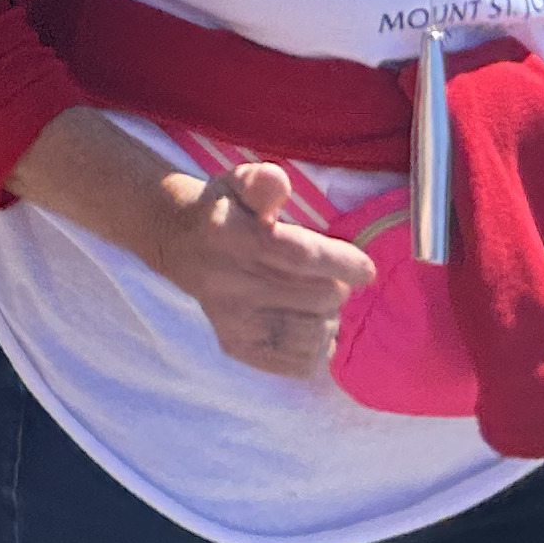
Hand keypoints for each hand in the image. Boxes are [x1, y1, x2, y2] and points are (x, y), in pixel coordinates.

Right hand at [148, 159, 376, 377]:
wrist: (178, 243)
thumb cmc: (222, 209)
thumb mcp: (237, 183)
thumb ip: (260, 181)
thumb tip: (279, 180)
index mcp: (233, 236)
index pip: (301, 256)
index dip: (342, 263)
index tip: (366, 270)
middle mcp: (230, 282)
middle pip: (317, 296)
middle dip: (336, 286)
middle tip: (330, 276)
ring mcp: (233, 320)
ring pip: (315, 333)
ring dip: (330, 317)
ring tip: (320, 301)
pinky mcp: (237, 347)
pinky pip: (299, 363)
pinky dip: (318, 348)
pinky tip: (312, 327)